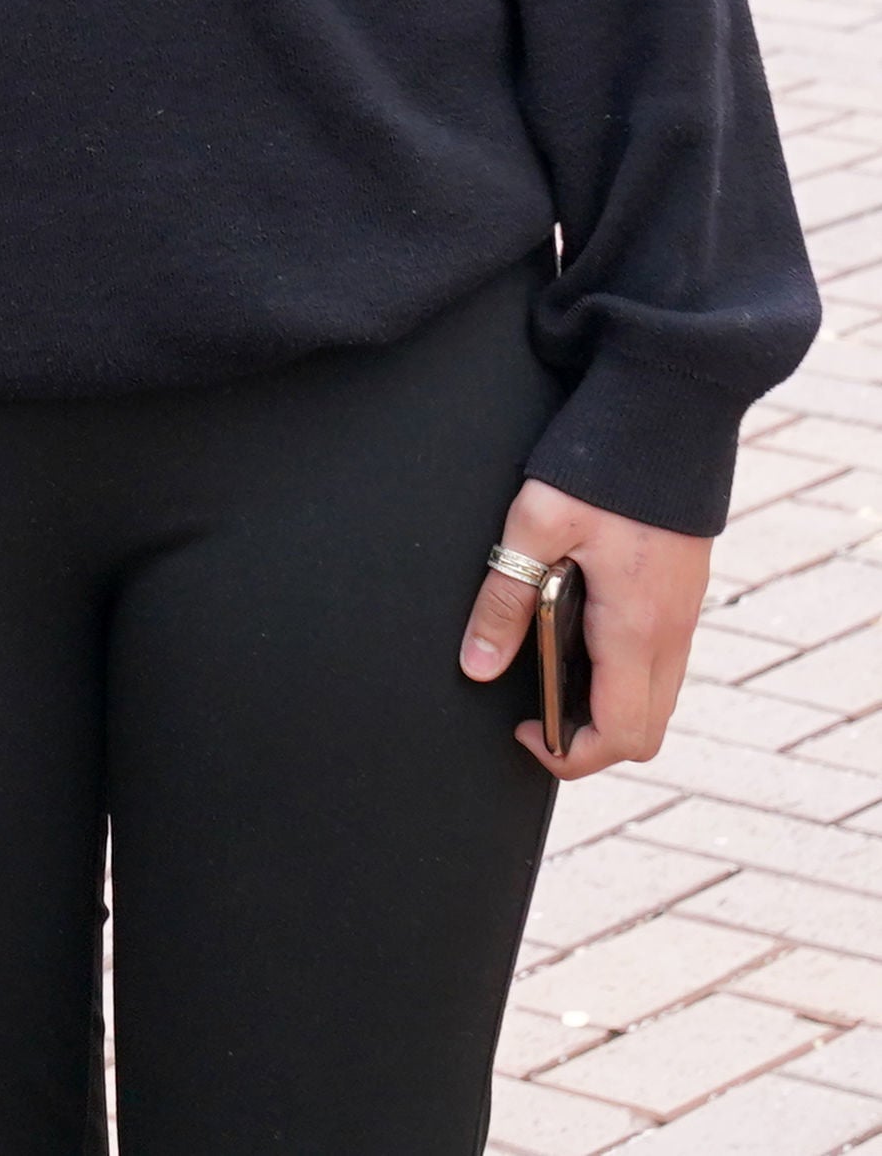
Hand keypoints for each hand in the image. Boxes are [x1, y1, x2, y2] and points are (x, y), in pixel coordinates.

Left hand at [459, 477, 711, 780]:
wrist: (668, 410)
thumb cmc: (600, 467)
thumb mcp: (536, 526)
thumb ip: (505, 598)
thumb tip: (477, 666)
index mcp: (636, 628)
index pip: (621, 736)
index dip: (570, 754)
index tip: (524, 730)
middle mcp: (672, 634)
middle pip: (645, 732)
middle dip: (590, 741)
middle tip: (536, 711)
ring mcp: (686, 616)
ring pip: (657, 699)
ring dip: (609, 706)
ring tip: (552, 671)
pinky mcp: (685, 594)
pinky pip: (662, 663)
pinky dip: (625, 673)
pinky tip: (583, 634)